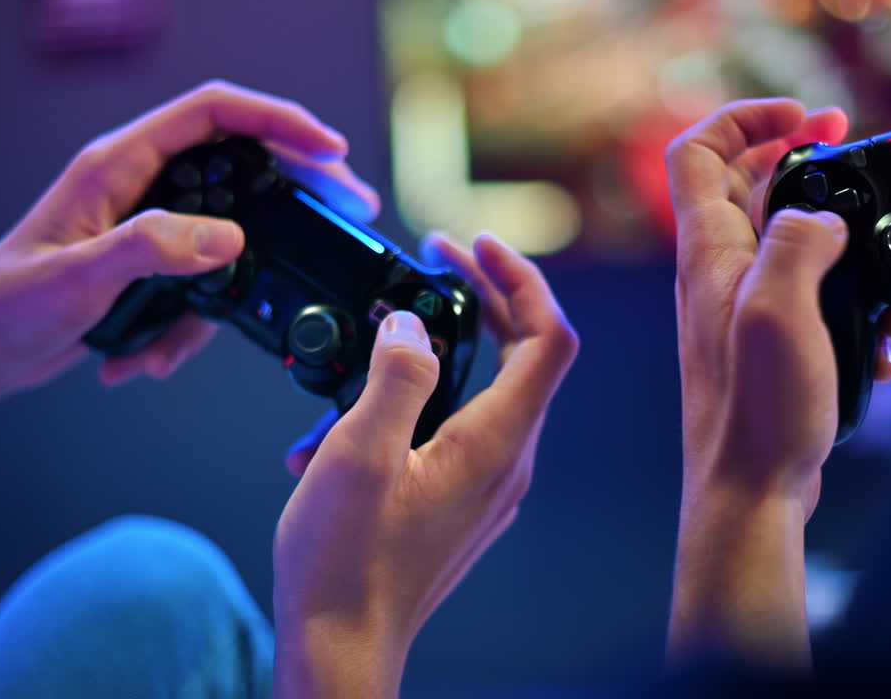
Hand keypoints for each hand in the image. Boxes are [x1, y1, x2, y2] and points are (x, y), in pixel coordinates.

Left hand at [0, 80, 378, 395]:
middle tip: (350, 212)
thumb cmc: (3, 305)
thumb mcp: (77, 277)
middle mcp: (142, 187)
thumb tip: (229, 238)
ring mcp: (152, 229)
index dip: (278, 121)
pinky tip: (147, 359)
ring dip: (231, 291)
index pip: (214, 115)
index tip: (329, 149)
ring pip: (230, 240)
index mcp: (119, 165)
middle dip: (297, 195)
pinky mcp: (154, 270)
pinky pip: (203, 290)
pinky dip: (187, 331)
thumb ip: (151, 249)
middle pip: (242, 168)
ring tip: (189, 340)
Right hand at [271, 233, 577, 697]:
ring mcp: (489, 484)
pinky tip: (365, 402)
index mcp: (496, 443)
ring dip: (449, 345)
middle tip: (436, 263)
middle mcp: (507, 462)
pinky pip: (462, 426)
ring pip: (490, 389)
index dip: (523, 279)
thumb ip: (393, 377)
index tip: (476, 245)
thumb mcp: (359, 455)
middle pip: (525, 356)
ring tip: (394, 323)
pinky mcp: (463, 500)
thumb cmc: (347, 566)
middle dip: (484, 298)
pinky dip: (428, 393)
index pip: (549, 337)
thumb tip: (407, 327)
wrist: (341, 644)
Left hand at [669, 100, 890, 519]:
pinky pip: (805, 288)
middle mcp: (718, 272)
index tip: (805, 118)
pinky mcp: (768, 338)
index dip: (746, 118)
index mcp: (709, 253)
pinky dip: (845, 291)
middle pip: (744, 181)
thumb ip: (799, 244)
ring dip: (835, 232)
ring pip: (784, 235)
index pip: (697, 152)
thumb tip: (823, 215)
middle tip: (851, 148)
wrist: (752, 488)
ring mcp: (741, 305)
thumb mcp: (779, 313)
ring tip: (885, 262)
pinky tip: (882, 328)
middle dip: (800, 156)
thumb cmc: (757, 412)